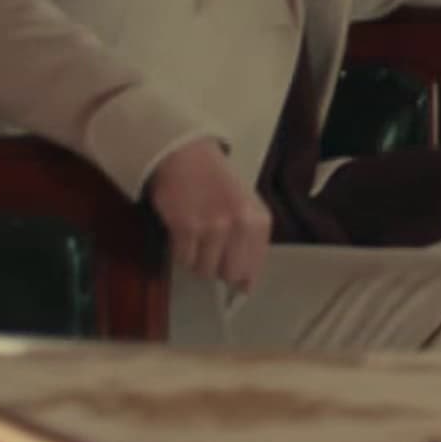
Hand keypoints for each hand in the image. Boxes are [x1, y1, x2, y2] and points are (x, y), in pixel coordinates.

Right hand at [146, 141, 270, 291]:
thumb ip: (250, 243)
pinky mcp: (186, 227)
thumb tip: (245, 286)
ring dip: (197, 261)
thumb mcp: (245, 208)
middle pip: (230, 274)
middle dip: (218, 270)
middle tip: (210, 251)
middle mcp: (240, 225)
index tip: (233, 282)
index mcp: (259, 221)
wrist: (186, 155)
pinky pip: (183, 259)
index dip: (241, 279)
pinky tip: (183, 233)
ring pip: (204, 269)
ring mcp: (213, 227)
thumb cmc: (217, 183)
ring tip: (196, 238)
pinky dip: (181, 253)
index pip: (254, 268)